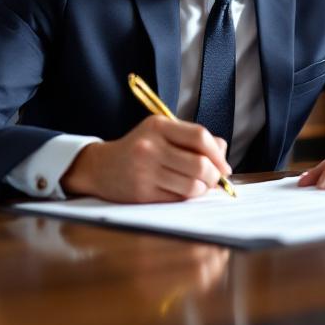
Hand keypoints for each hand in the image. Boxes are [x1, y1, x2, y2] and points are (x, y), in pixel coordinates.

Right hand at [61, 115, 230, 202]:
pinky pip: (178, 199)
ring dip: (202, 190)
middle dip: (214, 176)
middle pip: (200, 164)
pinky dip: (186, 198)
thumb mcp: (162, 133)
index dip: (218, 154)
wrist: (100, 167)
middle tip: (214, 180)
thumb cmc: (139, 149)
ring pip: (192, 185)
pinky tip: (181, 192)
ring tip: (198, 187)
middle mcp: (151, 146)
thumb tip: (223, 153)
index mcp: (159, 126)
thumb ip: (193, 139)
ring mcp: (145, 170)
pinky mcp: (142, 192)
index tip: (224, 167)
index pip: (199, 137)